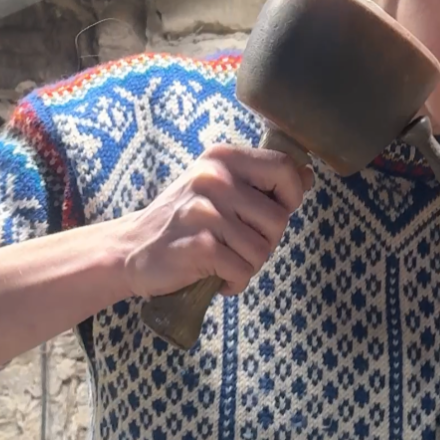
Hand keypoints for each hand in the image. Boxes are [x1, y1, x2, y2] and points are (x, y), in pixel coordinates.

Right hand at [112, 143, 313, 297]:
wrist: (131, 249)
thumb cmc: (184, 220)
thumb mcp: (220, 188)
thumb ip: (262, 182)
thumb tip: (308, 173)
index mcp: (223, 158)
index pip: (285, 168)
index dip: (291, 196)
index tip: (272, 212)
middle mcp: (214, 178)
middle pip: (279, 218)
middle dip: (266, 241)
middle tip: (236, 244)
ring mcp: (205, 212)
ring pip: (263, 249)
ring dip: (248, 265)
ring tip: (222, 259)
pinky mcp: (199, 245)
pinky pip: (243, 270)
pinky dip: (233, 281)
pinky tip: (214, 275)